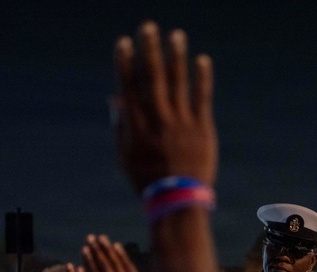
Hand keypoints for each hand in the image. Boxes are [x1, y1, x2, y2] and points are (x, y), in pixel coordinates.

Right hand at [81, 235, 156, 271]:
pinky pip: (129, 267)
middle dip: (97, 252)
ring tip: (101, 237)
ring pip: (117, 265)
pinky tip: (116, 245)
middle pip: (106, 268)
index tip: (84, 250)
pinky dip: (122, 256)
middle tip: (90, 238)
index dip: (90, 262)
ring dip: (108, 250)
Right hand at [113, 22, 216, 191]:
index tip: (123, 42)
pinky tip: (202, 60)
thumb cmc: (147, 180)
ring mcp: (181, 121)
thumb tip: (114, 99)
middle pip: (152, 78)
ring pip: (178, 82)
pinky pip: (202, 97)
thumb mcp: (124, 156)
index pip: (128, 87)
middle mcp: (158, 118)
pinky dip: (202, 78)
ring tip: (176, 35)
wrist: (177, 199)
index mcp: (137, 125)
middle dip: (149, 50)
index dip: (125, 63)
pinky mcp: (201, 126)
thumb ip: (120, 126)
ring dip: (176, 56)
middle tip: (148, 27)